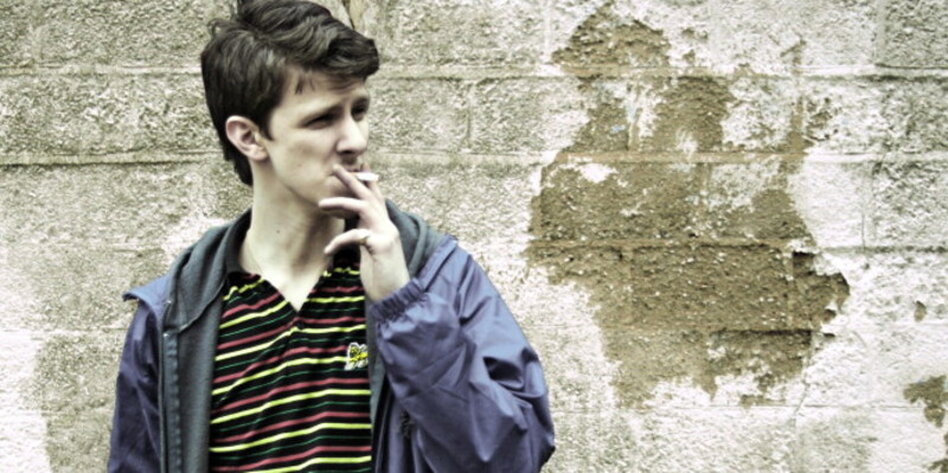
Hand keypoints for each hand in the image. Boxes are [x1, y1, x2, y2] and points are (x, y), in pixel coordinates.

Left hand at [319, 164, 409, 301]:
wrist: (396, 297)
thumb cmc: (382, 276)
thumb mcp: (371, 252)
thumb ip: (366, 237)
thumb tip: (356, 228)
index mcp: (385, 227)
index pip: (376, 199)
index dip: (368, 182)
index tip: (359, 166)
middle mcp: (388, 227)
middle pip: (370, 196)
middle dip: (353, 180)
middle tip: (336, 168)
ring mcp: (386, 235)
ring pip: (364, 208)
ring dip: (341, 202)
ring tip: (321, 203)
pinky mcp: (381, 247)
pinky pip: (356, 236)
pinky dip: (339, 241)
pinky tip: (327, 251)